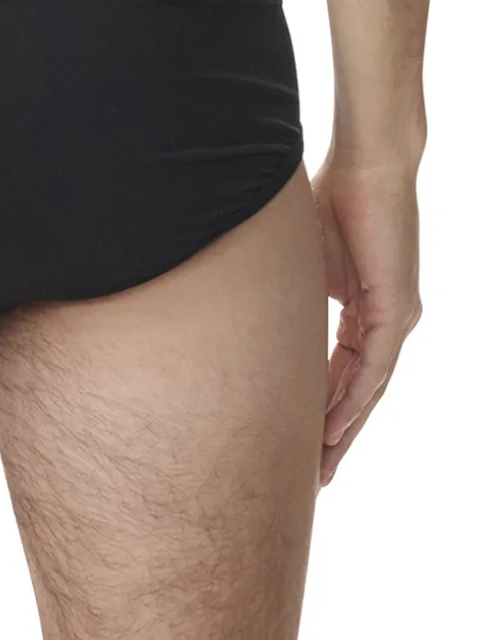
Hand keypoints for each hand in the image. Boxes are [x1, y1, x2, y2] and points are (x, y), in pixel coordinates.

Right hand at [312, 153, 422, 485]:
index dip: (322, 407)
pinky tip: (334, 428)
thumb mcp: (300, 258)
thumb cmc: (331, 195)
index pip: (342, 370)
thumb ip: (287, 292)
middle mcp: (386, 320)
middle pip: (359, 391)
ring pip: (369, 388)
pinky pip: (373, 367)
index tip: (299, 440)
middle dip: (336, 436)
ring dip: (345, 429)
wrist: (369, 163)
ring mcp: (395, 317)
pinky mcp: (395, 308)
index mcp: (364, 308)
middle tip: (314, 476)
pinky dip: (353, 399)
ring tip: (322, 467)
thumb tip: (243, 308)